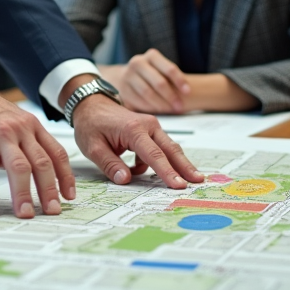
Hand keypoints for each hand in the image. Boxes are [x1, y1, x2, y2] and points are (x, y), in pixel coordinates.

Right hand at [0, 69, 74, 219]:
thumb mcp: (13, 122)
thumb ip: (25, 144)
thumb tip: (36, 175)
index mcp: (32, 126)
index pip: (57, 153)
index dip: (66, 177)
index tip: (69, 196)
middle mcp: (20, 130)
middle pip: (42, 163)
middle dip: (49, 190)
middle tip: (52, 211)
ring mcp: (0, 136)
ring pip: (19, 168)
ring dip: (23, 194)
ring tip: (25, 214)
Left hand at [70, 92, 204, 188]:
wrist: (92, 104)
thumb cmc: (91, 125)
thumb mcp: (93, 147)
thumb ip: (110, 165)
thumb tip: (125, 180)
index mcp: (133, 129)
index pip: (153, 154)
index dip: (167, 172)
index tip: (178, 185)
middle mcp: (148, 125)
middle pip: (170, 149)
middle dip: (185, 166)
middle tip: (198, 181)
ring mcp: (151, 126)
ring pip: (169, 148)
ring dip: (178, 164)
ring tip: (190, 179)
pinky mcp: (151, 130)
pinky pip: (159, 148)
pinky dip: (157, 161)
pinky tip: (137, 169)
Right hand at [100, 49, 189, 113]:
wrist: (127, 76)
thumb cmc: (152, 74)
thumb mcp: (162, 69)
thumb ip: (172, 77)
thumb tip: (188, 93)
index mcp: (151, 56)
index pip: (169, 68)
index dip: (180, 81)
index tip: (188, 92)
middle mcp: (138, 62)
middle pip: (158, 82)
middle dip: (171, 96)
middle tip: (180, 106)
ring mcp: (128, 75)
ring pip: (147, 93)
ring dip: (161, 104)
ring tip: (171, 110)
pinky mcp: (122, 89)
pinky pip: (138, 101)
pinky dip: (150, 108)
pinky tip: (158, 111)